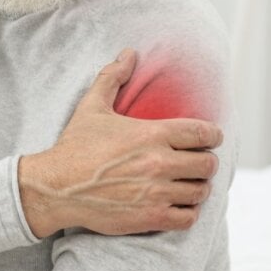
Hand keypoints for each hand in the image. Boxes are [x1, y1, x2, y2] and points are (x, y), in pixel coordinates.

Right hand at [18, 49, 223, 237]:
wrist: (56, 188)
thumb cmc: (75, 147)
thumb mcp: (92, 106)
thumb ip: (113, 77)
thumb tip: (129, 53)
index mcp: (151, 133)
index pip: (203, 132)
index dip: (213, 135)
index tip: (212, 137)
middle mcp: (158, 162)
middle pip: (207, 164)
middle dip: (206, 162)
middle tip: (197, 162)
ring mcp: (156, 192)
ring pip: (200, 191)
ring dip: (197, 187)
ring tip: (189, 184)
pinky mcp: (150, 217)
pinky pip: (187, 217)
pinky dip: (188, 211)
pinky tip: (178, 204)